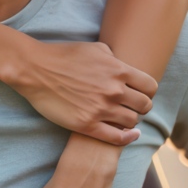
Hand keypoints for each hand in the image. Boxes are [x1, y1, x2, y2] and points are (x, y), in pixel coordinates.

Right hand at [9, 40, 157, 144]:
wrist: (36, 70)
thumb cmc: (64, 55)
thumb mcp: (95, 49)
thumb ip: (116, 59)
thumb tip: (126, 67)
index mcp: (118, 70)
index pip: (150, 87)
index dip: (148, 91)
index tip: (141, 93)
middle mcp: (114, 91)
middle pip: (144, 106)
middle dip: (141, 107)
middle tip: (132, 107)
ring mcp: (101, 109)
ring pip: (132, 122)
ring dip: (130, 121)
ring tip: (122, 117)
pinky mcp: (87, 125)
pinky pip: (116, 138)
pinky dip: (126, 138)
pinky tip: (129, 135)